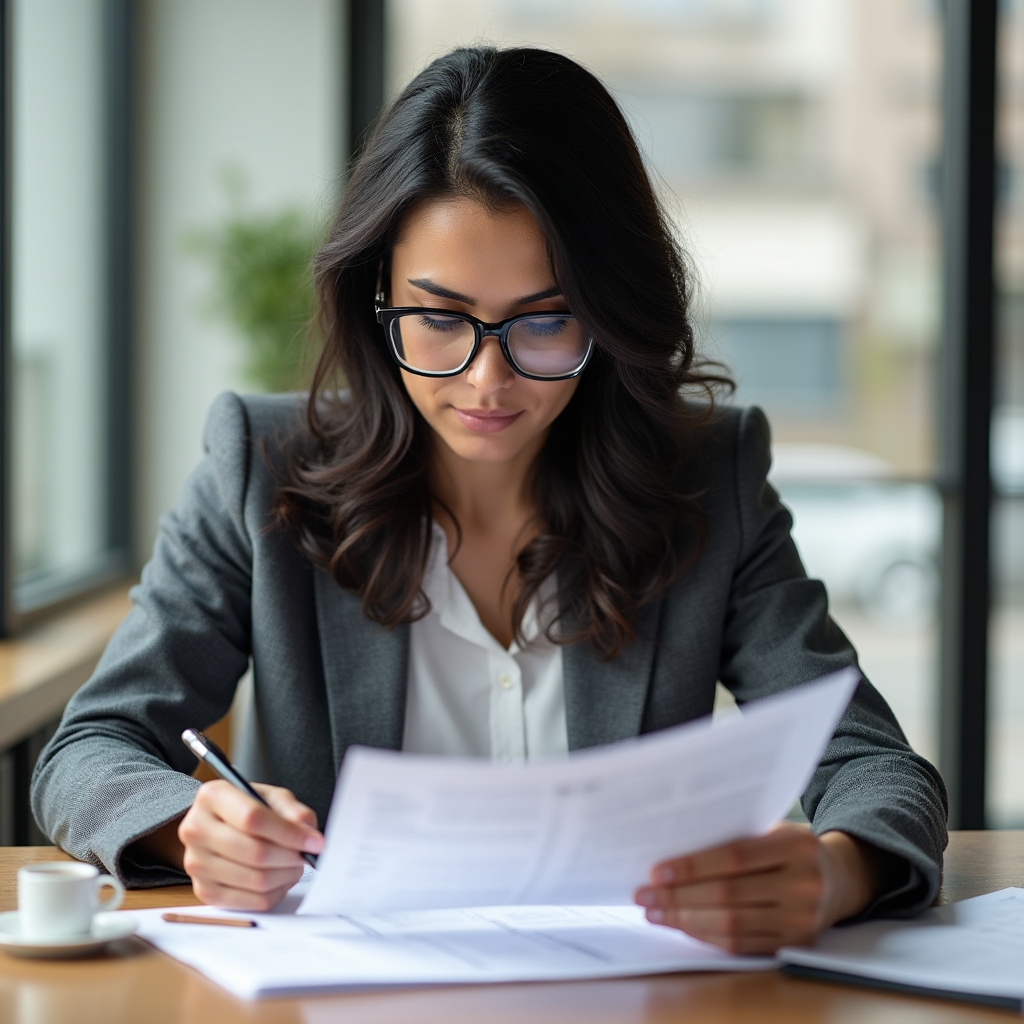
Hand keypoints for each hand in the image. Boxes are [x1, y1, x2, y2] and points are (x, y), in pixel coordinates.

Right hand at [177, 781, 324, 910]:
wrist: (219, 827)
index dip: (289, 833)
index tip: (314, 841)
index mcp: (212, 797)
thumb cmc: (247, 808)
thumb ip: (293, 811)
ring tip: (294, 865)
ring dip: (286, 875)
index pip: (253, 818)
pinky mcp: (205, 891)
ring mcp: (196, 863)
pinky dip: (275, 893)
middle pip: (255, 852)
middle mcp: (196, 829)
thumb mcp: (271, 798)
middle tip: (305, 855)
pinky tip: (280, 879)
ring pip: (255, 880)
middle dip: (290, 856)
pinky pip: (251, 902)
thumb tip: (308, 834)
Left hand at [633, 825, 886, 954]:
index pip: (735, 857)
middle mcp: (804, 884)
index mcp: (796, 846)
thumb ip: (735, 837)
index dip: (693, 866)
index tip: (657, 871)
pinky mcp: (795, 945)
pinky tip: (684, 925)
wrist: (839, 880)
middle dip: (678, 896)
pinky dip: (707, 935)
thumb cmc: (793, 848)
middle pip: (728, 894)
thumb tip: (675, 848)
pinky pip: (742, 945)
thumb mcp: (774, 829)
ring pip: (732, 924)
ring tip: (656, 912)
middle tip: (644, 895)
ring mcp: (803, 920)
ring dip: (686, 920)